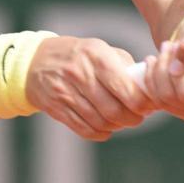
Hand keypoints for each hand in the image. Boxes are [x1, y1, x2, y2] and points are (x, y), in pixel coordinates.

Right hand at [27, 36, 154, 140]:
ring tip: (123, 121)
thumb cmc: (77, 55)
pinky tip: (106, 128)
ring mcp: (66, 92)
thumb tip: (146, 85)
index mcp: (96, 56)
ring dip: (117, 126)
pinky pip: (84, 129)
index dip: (142, 103)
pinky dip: (100, 133)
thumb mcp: (99, 49)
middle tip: (138, 117)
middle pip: (114, 110)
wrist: (34, 61)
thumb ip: (123, 65)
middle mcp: (80, 74)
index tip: (149, 106)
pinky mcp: (56, 108)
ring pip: (100, 121)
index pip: (125, 88)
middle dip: (132, 119)